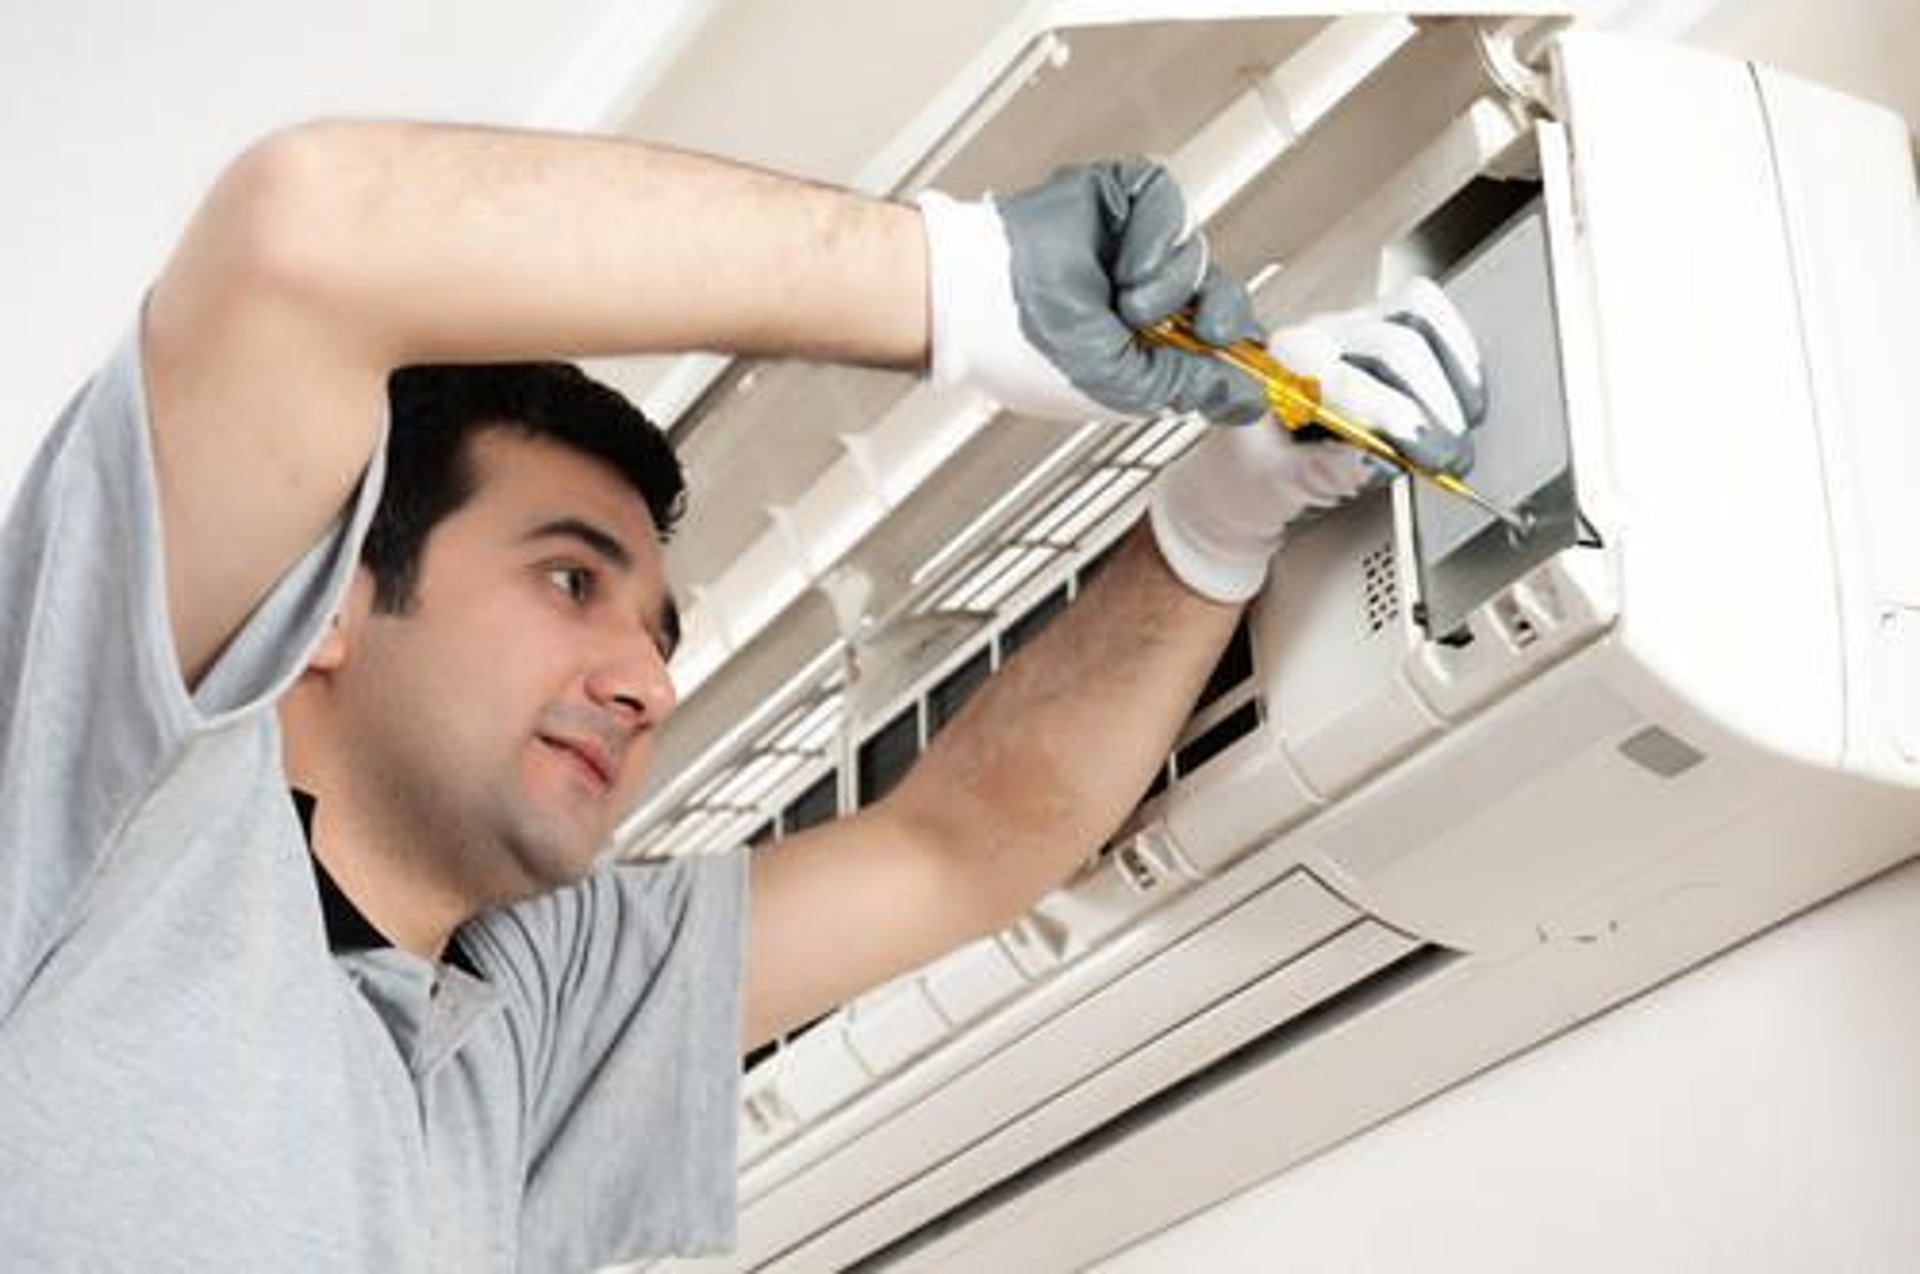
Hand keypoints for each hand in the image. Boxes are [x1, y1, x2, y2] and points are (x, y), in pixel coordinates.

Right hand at [916, 159, 1268, 424]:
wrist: (976, 301)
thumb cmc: (1027, 350)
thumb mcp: (1125, 386)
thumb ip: (1191, 386)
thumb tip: (1250, 399)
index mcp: (1143, 342)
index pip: (1215, 338)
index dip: (1241, 348)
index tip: (1261, 368)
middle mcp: (1142, 290)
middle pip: (1219, 290)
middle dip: (1220, 314)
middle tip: (1203, 332)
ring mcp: (1130, 241)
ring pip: (1196, 250)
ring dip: (1172, 284)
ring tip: (1126, 304)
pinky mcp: (1117, 197)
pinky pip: (1169, 202)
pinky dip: (1158, 236)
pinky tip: (1126, 265)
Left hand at [1149, 278, 1486, 602]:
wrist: (1241, 477)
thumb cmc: (1248, 478)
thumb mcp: (1276, 486)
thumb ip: (1322, 473)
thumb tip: (1376, 459)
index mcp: (1278, 370)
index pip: (1350, 380)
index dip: (1396, 418)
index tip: (1425, 455)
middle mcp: (1314, 337)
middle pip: (1395, 343)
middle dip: (1432, 403)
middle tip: (1448, 456)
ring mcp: (1348, 329)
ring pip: (1417, 313)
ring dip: (1452, 370)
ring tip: (1460, 425)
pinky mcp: (1378, 332)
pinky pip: (1428, 317)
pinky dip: (1456, 354)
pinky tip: (1461, 396)